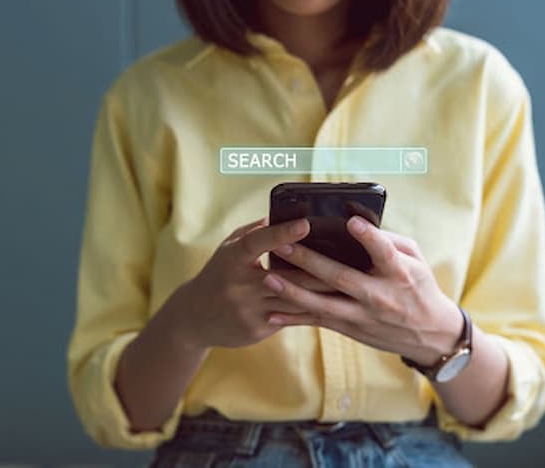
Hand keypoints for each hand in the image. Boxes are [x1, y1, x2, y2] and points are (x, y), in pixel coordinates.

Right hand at [170, 216, 334, 349]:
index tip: (306, 224)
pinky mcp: (256, 330)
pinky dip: (312, 311)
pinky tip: (336, 306)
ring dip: (322, 293)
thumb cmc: (219, 274)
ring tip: (351, 284)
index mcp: (231, 259)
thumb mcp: (228, 249)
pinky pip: (291, 319)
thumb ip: (254, 232)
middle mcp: (239, 285)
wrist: (194, 318)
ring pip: (293, 300)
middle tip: (348, 258)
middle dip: (318, 269)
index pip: (257, 242)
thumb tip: (283, 214)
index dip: (281, 233)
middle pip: (285, 276)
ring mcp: (248, 310)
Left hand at [262, 215, 463, 364]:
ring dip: (294, 292)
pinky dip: (294, 319)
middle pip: (342, 278)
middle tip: (283, 245)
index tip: (351, 223)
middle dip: (310, 261)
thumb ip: (389, 241)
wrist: (430, 335)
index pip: (384, 253)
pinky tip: (271, 314)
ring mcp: (363, 315)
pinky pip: (318, 323)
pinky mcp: (351, 329)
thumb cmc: (419, 286)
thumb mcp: (416, 260)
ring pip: (324, 305)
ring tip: (269, 277)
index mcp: (399, 273)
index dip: (369, 238)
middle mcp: (379, 296)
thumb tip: (357, 223)